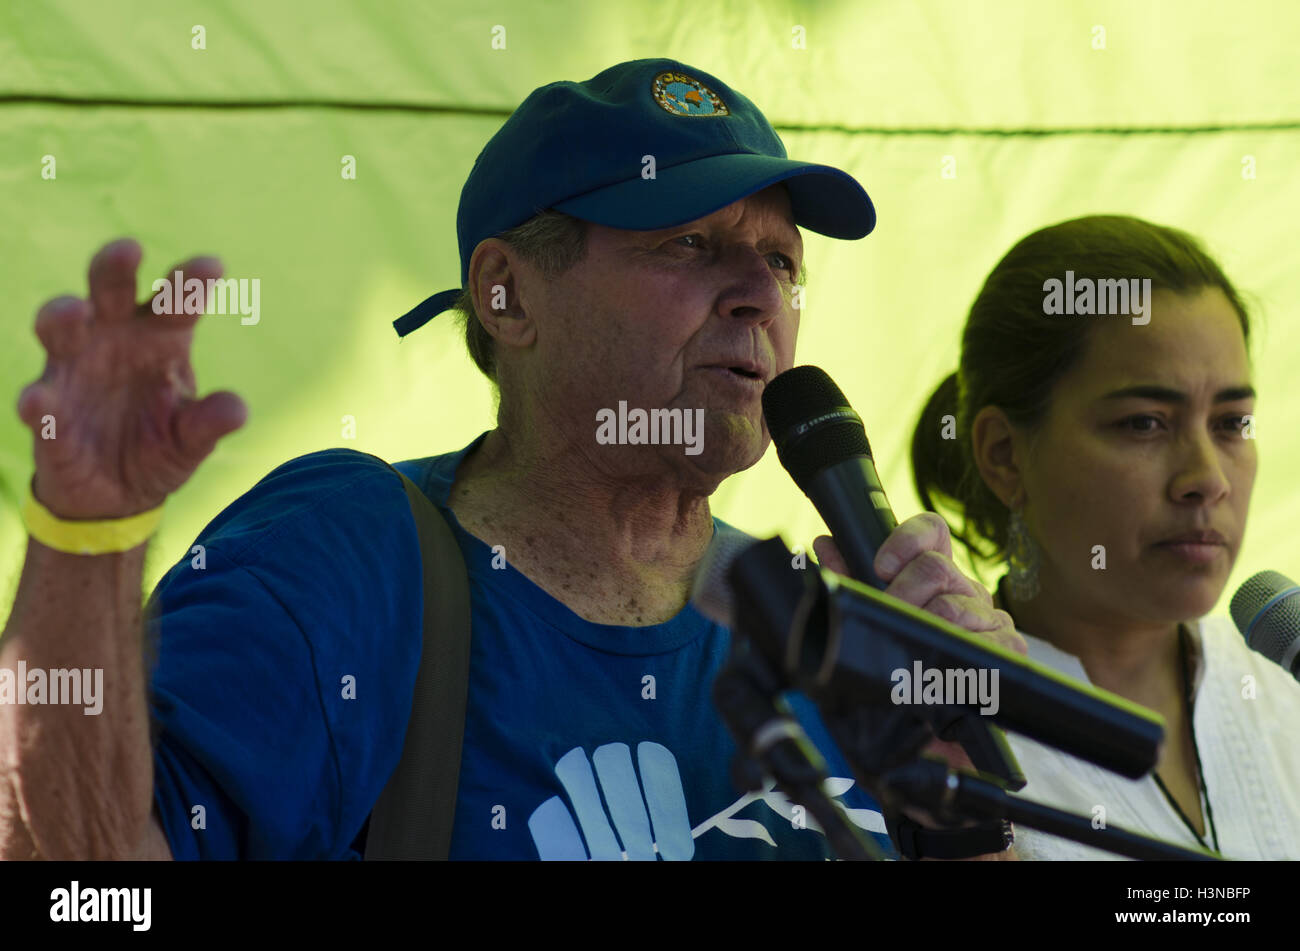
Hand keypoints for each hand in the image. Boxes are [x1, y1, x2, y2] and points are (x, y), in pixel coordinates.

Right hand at [16, 238, 246, 518]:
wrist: (118, 495)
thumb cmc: (160, 446)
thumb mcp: (192, 440)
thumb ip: (209, 423)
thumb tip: (236, 410)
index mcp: (160, 339)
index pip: (176, 302)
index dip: (191, 281)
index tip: (211, 266)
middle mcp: (112, 341)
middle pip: (109, 292)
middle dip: (114, 269)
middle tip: (129, 249)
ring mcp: (72, 372)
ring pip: (60, 330)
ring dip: (64, 316)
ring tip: (77, 310)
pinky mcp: (46, 413)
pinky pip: (40, 403)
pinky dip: (39, 403)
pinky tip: (38, 403)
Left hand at [811, 513, 1026, 771]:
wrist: (929, 733)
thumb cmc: (900, 670)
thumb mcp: (873, 623)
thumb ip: (849, 581)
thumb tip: (825, 544)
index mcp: (934, 577)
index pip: (931, 533)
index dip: (907, 539)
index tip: (881, 566)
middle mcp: (966, 591)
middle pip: (936, 568)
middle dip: (902, 594)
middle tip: (889, 620)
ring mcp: (990, 619)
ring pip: (956, 606)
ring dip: (927, 629)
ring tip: (911, 656)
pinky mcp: (1010, 650)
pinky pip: (989, 641)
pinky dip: (961, 656)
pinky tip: (945, 670)